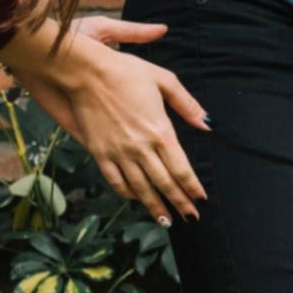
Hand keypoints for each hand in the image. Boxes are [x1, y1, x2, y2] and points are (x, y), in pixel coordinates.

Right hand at [0, 17, 208, 224]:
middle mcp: (141, 147)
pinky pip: (116, 181)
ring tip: (166, 220)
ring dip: (155, 206)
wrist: (85, 72)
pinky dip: (128, 194)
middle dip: (179, 202)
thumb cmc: (126, 72)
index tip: (201, 199)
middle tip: (191, 217)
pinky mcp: (99, 153)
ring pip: (141, 188)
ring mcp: (118, 153)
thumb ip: (187, 104)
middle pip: (164, 183)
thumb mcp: (164, 80)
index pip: (181, 168)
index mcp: (160, 130)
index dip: (192, 187)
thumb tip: (207, 124)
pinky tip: (136, 200)